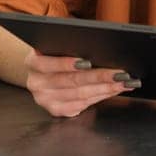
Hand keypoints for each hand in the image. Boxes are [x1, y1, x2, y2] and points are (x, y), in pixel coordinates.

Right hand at [22, 50, 136, 116]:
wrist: (42, 73)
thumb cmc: (55, 54)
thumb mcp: (55, 45)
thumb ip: (68, 45)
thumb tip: (97, 46)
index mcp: (32, 63)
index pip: (49, 64)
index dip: (68, 63)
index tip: (88, 61)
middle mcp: (36, 83)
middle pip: (71, 81)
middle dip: (99, 77)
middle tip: (119, 73)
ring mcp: (45, 100)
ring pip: (80, 95)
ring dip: (105, 88)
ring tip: (123, 81)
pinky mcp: (56, 110)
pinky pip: (82, 105)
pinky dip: (101, 97)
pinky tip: (114, 90)